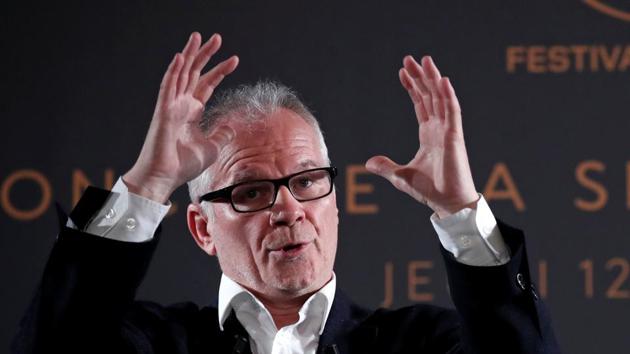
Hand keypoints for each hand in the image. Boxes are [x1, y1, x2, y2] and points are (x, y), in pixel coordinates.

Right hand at [123, 32, 238, 202]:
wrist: (164, 178)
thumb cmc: (183, 165)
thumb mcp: (212, 148)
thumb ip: (221, 134)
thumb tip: (231, 126)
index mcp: (191, 112)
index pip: (206, 85)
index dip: (220, 71)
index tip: (235, 59)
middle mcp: (181, 105)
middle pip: (194, 73)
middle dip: (206, 55)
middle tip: (217, 37)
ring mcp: (170, 106)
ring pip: (181, 74)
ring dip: (189, 55)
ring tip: (199, 37)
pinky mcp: (163, 112)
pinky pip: (167, 87)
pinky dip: (173, 72)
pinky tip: (180, 57)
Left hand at [366, 55, 478, 217]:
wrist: (448, 203)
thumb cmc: (431, 190)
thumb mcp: (400, 176)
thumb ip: (386, 166)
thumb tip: (369, 163)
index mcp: (429, 135)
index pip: (420, 104)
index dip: (412, 87)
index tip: (403, 72)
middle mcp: (439, 129)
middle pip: (429, 96)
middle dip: (420, 77)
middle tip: (410, 59)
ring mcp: (448, 131)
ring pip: (441, 98)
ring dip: (433, 79)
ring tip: (425, 61)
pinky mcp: (455, 137)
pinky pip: (452, 111)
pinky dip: (448, 95)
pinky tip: (442, 80)